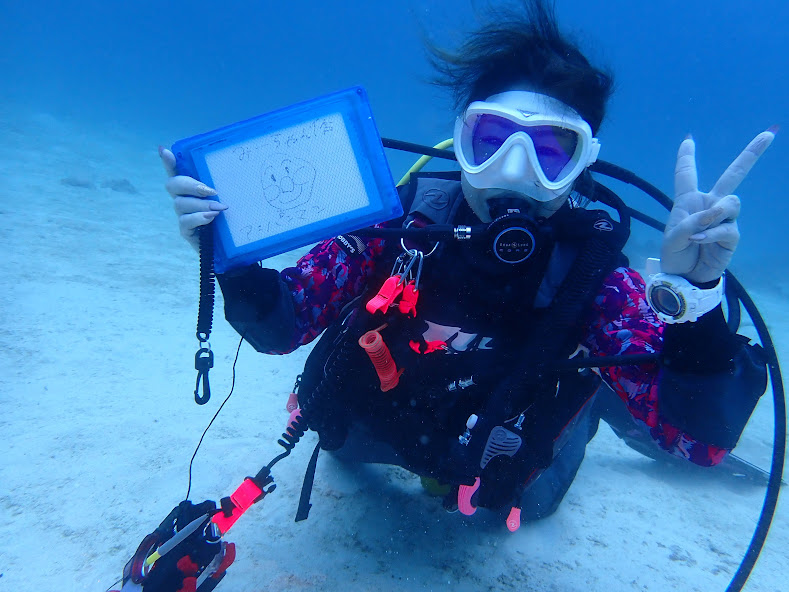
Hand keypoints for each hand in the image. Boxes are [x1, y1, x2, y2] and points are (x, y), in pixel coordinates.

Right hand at [159, 146, 226, 251]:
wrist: (231, 246)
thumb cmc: (229, 218)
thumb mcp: (228, 199)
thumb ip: (224, 188)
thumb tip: (232, 174)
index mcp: (191, 188)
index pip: (176, 171)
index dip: (169, 163)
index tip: (166, 151)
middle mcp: (183, 199)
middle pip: (173, 185)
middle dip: (190, 185)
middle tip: (211, 190)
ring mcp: (183, 215)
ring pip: (181, 204)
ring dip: (201, 204)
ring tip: (220, 208)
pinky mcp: (186, 231)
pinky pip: (186, 221)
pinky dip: (199, 218)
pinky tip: (211, 217)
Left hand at [661, 128, 775, 283]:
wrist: (685, 278)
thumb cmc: (675, 255)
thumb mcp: (672, 238)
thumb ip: (690, 222)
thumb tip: (714, 213)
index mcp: (688, 201)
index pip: (687, 175)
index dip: (686, 158)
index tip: (688, 140)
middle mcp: (708, 205)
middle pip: (733, 175)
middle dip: (751, 154)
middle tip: (769, 134)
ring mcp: (722, 219)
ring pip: (731, 202)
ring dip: (715, 214)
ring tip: (698, 232)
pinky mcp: (731, 235)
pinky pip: (728, 227)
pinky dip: (712, 234)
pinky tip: (700, 240)